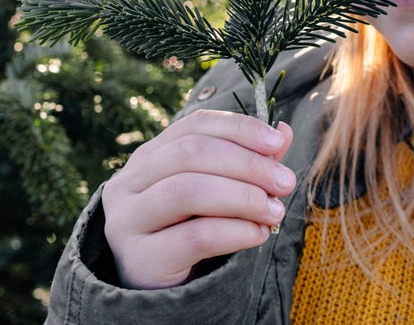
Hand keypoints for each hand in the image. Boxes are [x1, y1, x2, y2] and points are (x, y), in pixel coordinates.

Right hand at [101, 109, 296, 288]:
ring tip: (274, 212)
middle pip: (191, 153)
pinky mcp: (139, 258)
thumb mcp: (217, 192)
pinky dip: (236, 232)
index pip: (196, 125)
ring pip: (188, 191)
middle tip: (285, 182)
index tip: (278, 142)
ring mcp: (127, 219)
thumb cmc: (187, 230)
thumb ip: (248, 162)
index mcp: (149, 156)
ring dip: (243, 197)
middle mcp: (129, 181)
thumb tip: (284, 131)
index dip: (240, 128)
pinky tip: (257, 234)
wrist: (153, 288)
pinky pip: (195, 236)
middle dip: (248, 164)